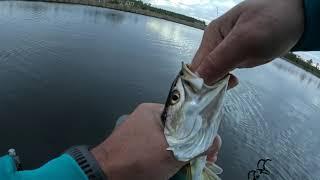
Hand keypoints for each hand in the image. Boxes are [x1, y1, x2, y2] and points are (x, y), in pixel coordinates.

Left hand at [91, 103, 220, 179]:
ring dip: (182, 155)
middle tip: (204, 160)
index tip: (210, 147)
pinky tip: (175, 171)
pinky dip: (169, 160)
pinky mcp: (137, 148)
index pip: (187, 115)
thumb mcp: (174, 152)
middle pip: (180, 130)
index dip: (202, 130)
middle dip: (194, 146)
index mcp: (154, 111)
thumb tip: (215, 142)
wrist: (106, 176)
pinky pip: (159, 150)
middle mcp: (147, 119)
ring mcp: (141, 134)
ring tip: (190, 168)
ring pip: (170, 142)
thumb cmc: (138, 160)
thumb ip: (199, 145)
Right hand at [191, 0, 303, 83]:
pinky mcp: (235, 56)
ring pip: (213, 73)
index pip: (196, 65)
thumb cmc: (273, 22)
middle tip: (226, 88)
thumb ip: (220, 60)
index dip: (199, 82)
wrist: (298, 16)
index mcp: (212, 36)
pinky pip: (223, 72)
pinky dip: (226, 80)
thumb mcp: (245, 40)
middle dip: (210, 83)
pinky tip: (235, 82)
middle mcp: (215, 43)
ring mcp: (225, 50)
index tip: (209, 95)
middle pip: (203, 70)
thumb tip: (197, 81)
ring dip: (219, 83)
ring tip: (234, 83)